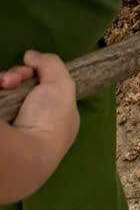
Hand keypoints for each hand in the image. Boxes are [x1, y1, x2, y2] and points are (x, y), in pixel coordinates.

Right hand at [3, 51, 78, 165]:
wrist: (20, 153)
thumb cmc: (48, 119)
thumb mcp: (62, 85)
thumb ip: (50, 63)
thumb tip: (30, 55)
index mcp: (53, 115)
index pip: (42, 85)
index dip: (36, 73)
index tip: (34, 69)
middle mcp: (30, 118)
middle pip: (20, 85)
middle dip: (17, 75)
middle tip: (16, 78)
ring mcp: (10, 122)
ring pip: (5, 90)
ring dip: (5, 80)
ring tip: (7, 83)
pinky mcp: (0, 122)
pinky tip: (1, 87)